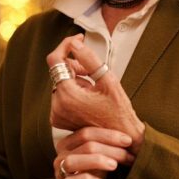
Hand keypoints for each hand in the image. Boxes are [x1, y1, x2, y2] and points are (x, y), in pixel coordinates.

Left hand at [47, 35, 145, 152]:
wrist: (122, 139)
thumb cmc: (120, 111)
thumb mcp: (109, 80)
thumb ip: (90, 59)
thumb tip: (75, 43)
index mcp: (68, 96)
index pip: (55, 60)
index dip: (66, 45)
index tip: (79, 39)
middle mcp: (57, 106)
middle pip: (58, 71)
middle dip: (75, 65)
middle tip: (93, 71)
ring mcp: (56, 115)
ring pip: (60, 82)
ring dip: (76, 78)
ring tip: (94, 88)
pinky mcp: (59, 119)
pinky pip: (61, 95)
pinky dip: (73, 90)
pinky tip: (89, 97)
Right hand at [54, 126, 134, 178]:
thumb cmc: (94, 176)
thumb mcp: (102, 158)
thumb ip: (109, 146)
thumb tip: (132, 136)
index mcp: (69, 143)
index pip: (87, 132)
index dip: (109, 135)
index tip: (128, 140)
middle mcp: (61, 155)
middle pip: (85, 144)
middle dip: (110, 148)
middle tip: (128, 156)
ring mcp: (60, 172)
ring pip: (74, 160)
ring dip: (97, 161)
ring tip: (114, 166)